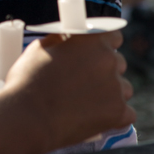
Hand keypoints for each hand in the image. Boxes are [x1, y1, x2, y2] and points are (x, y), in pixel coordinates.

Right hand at [2, 31, 134, 153]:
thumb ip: (64, 40)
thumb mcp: (41, 47)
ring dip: (110, 93)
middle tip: (84, 82)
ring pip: (124, 88)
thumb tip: (71, 39)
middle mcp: (109, 60)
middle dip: (104, 70)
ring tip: (86, 102)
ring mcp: (116, 87)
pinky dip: (114, 116)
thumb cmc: (28, 81)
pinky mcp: (118, 113)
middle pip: (118, 63)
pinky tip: (96, 117)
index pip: (114, 36)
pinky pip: (126, 113)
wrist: (27, 117)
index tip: (95, 54)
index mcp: (92, 39)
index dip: (104, 46)